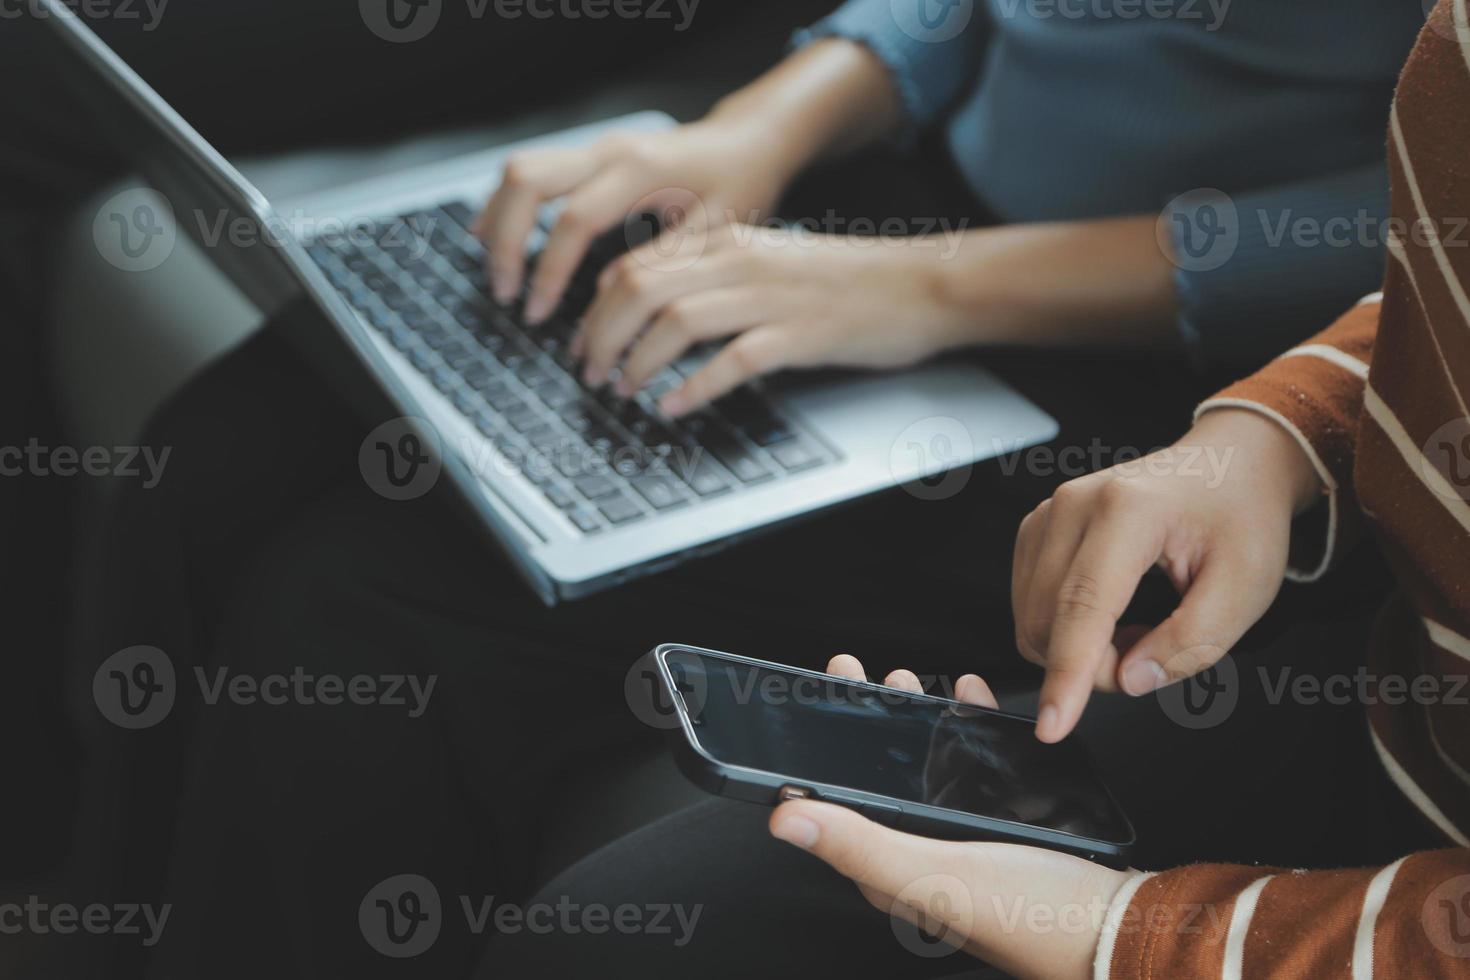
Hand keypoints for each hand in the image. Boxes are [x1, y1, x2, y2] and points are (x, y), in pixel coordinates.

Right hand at [473, 119, 793, 323]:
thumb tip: (609, 295)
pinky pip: (532, 171)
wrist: (746, 142)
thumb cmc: (739, 185)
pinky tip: (499, 239)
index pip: (572, 220)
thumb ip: (665, 259)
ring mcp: (595, 148)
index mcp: (641, 169)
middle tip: (507, 294)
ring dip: (498, 220)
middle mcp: (609, 150)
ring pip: (519, 169)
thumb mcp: (717, 230)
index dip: (549, 271)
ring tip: (498, 272)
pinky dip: (509, 205)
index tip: (538, 313)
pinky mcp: (590, 155)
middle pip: (526, 180)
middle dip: (506, 242)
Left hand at [578, 226, 969, 416]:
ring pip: (675, 320)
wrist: (921, 286)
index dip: (595, 307)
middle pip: (640, 288)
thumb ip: (715, 281)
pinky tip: (674, 407)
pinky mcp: (799, 335)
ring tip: (623, 391)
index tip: (584, 342)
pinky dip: (694, 386)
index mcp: (728, 243)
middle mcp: (741, 262)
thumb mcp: (768, 267)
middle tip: (591, 373)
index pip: (635, 264)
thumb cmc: (846, 285)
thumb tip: (654, 315)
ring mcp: (770, 298)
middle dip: (602, 335)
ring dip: (637, 360)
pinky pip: (732, 360)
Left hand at [769, 655, 1130, 979]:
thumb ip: (859, 845)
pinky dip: (969, 727)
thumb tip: (784, 819)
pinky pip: (977, 767)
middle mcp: (922, 851)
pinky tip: (973, 700)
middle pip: (882, 776)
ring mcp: (964, 835)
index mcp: (891, 869)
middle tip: (865, 674)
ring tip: (911, 679)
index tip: (821, 695)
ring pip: (928, 766)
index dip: (826, 747)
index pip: (840, 803)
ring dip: (917, 718)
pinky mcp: (1005, 823)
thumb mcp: (932, 875)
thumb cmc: (1029, 917)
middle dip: (871, 720)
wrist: (1116, 928)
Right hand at [1013, 408, 1324, 742]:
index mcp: (1129, 509)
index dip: (1067, 673)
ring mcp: (1049, 512)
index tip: (1053, 726)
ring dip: (1076, 646)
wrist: (1227, 465)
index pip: (1084, 605)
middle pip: (1048, 619)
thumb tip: (1129, 679)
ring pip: (1031, 617)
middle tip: (1152, 652)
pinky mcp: (1037, 526)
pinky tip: (1109, 613)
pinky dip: (1064, 627)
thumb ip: (1192, 642)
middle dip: (1092, 664)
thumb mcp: (1245, 588)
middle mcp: (1075, 503)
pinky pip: (1029, 602)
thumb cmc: (1240, 518)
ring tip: (1137, 627)